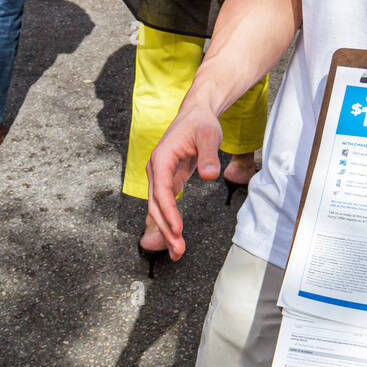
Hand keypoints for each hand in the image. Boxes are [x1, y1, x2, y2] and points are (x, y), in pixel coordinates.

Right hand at [146, 106, 223, 258]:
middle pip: (156, 204)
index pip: (161, 190)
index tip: (178, 229)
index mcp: (161, 157)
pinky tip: (176, 238)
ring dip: (166, 230)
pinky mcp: (167, 180)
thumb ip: (208, 156)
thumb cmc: (201, 123)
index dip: (168, 211)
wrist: (196, 114)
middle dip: (165, 229)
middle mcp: (155, 168)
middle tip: (178, 250)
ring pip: (158, 208)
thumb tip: (210, 175)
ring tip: (177, 252)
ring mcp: (159, 175)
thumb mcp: (209, 136)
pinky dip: (169, 221)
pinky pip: (165, 205)